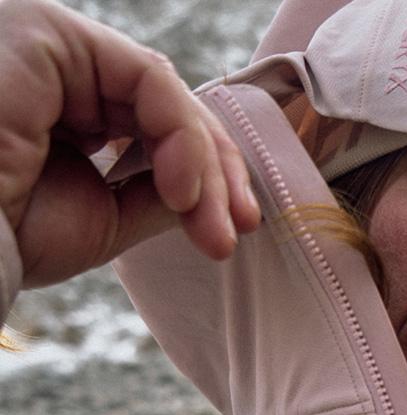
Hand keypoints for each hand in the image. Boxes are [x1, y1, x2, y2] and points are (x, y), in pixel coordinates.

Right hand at [0, 0, 259, 288]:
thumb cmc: (7, 240)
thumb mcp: (103, 219)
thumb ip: (158, 193)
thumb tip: (215, 191)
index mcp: (59, 111)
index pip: (153, 129)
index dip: (207, 179)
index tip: (234, 232)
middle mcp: (53, 73)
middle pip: (166, 110)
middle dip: (216, 175)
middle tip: (236, 231)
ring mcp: (48, 49)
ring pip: (165, 96)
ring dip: (206, 166)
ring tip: (213, 226)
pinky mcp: (46, 34)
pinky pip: (149, 80)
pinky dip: (182, 138)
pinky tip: (183, 191)